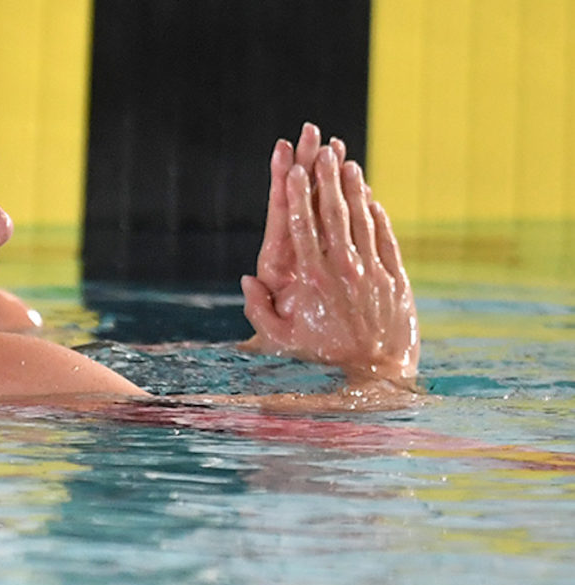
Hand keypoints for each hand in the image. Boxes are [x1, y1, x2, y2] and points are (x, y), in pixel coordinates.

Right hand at [240, 144, 418, 388]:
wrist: (375, 377)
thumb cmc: (321, 361)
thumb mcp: (280, 341)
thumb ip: (259, 310)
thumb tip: (247, 280)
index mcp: (313, 280)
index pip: (303, 227)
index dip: (298, 195)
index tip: (292, 169)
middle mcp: (344, 270)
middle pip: (334, 213)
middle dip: (326, 179)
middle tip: (321, 149)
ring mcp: (373, 273)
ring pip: (362, 221)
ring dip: (354, 189)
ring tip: (347, 163)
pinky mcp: (395, 280)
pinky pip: (385, 240)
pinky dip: (378, 217)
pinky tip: (372, 199)